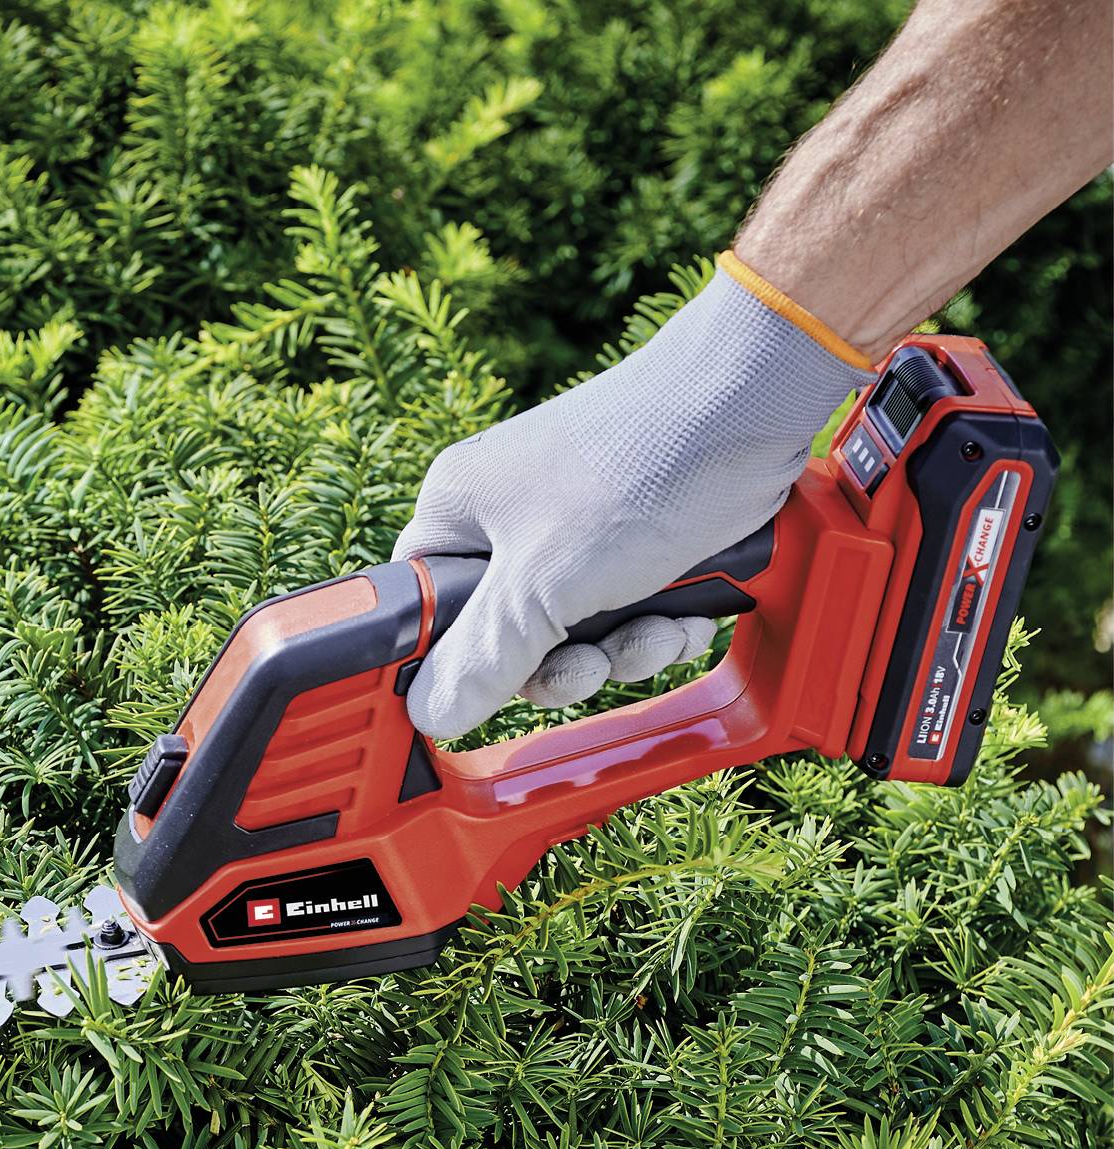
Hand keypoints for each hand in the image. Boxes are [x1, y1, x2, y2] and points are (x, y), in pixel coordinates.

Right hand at [393, 257, 869, 740]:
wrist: (757, 400)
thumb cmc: (640, 462)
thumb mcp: (544, 584)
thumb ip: (483, 657)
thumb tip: (430, 714)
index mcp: (460, 512)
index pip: (424, 610)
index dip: (456, 662)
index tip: (493, 690)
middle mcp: (509, 519)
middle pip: (508, 638)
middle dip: (563, 663)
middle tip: (590, 664)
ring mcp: (575, 529)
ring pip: (575, 633)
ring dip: (622, 650)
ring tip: (656, 628)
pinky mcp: (635, 538)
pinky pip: (627, 611)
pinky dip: (658, 624)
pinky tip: (685, 613)